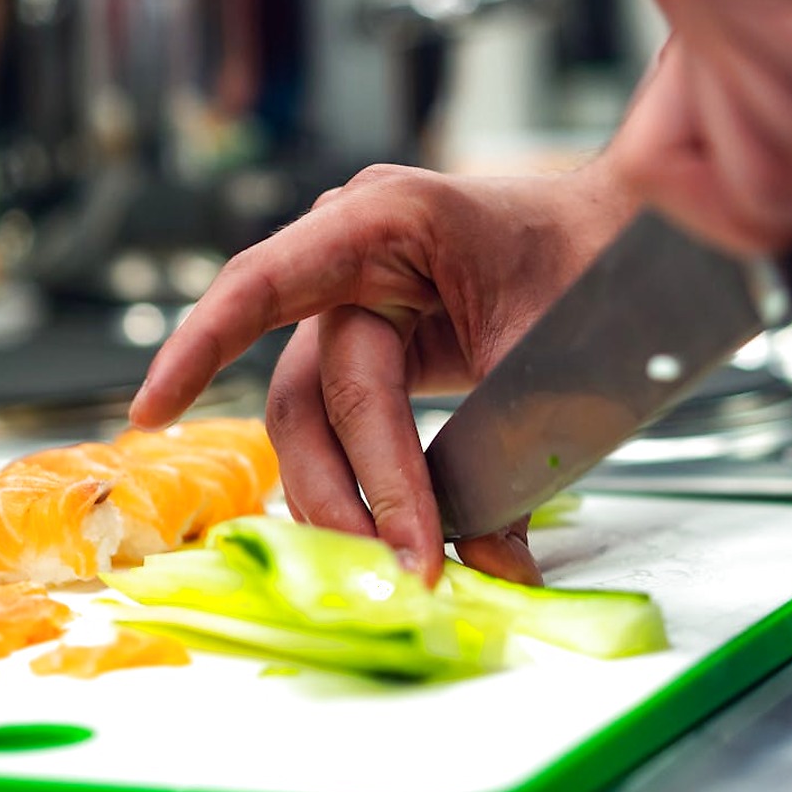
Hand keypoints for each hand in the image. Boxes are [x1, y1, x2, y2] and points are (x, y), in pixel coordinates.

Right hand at [131, 159, 633, 582]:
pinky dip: (371, 475)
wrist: (642, 239)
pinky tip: (389, 528)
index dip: (199, 347)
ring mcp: (366, 294)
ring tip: (404, 566)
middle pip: (309, 393)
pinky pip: (351, 412)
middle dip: (345, 489)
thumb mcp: (553, 352)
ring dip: (353, 496)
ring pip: (321, 416)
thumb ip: (508, 459)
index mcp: (388, 220)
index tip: (149, 413)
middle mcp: (357, 252)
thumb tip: (489, 570)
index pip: (265, 283)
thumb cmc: (607, 262)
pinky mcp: (385, 336)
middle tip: (401, 570)